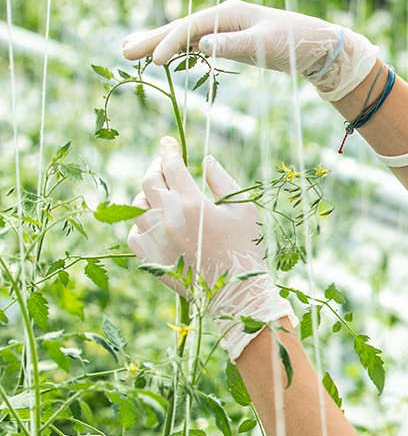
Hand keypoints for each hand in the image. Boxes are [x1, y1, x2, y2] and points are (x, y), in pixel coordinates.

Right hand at [121, 0, 379, 101]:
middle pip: (181, 27)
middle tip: (122, 51)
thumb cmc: (295, 43)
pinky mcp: (229, 38)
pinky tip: (163, 58)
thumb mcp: (265, 45)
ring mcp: (225, 26)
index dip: (169, 43)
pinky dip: (177, 50)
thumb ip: (232, 44)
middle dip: (152, 38)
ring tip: (130, 53)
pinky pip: (196, 43)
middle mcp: (223, 16)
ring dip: (159, 43)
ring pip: (185, 35)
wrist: (318, 45)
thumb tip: (200, 44)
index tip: (151, 61)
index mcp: (229, 13)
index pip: (191, 28)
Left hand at [129, 137, 288, 358]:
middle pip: (149, 181)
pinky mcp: (150, 259)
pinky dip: (140, 224)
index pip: (170, 166)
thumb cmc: (246, 248)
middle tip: (163, 164)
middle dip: (155, 167)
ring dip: (146, 195)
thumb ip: (222, 180)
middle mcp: (167, 219)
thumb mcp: (243, 209)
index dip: (168, 150)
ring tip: (158, 194)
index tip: (168, 142)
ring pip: (137, 206)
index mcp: (191, 203)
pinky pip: (134, 234)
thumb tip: (204, 160)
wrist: (236, 293)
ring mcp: (155, 240)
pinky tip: (152, 222)